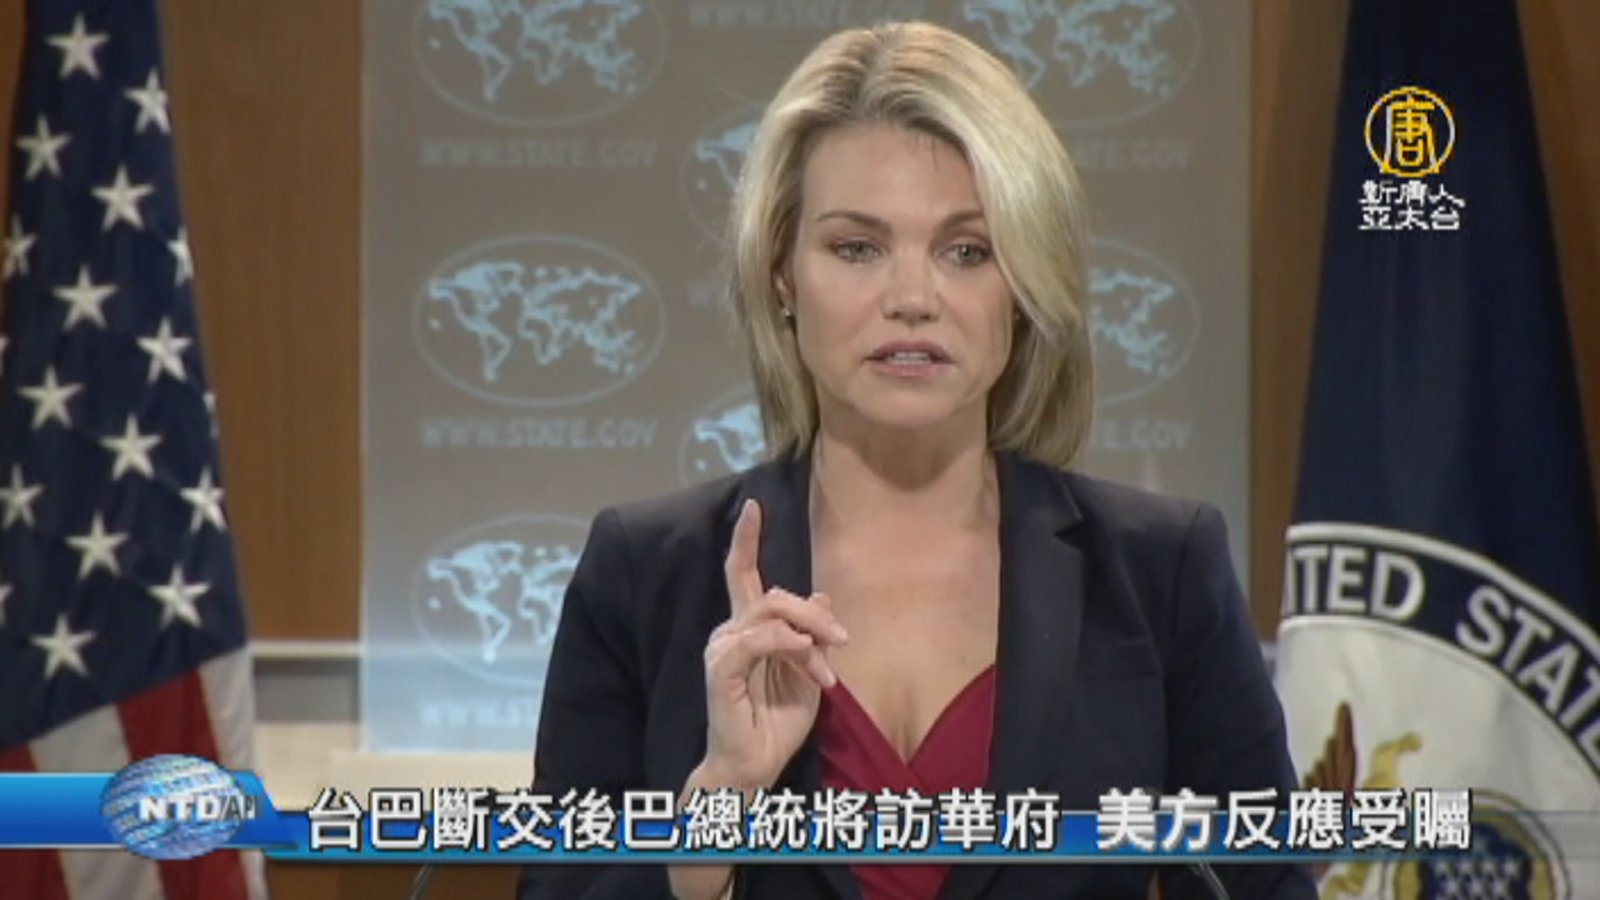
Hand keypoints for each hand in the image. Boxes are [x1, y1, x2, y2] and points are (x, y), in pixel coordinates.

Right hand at [699, 498, 846, 790]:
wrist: (756, 766)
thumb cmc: (777, 722)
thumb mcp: (808, 672)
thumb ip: (811, 634)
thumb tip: (822, 595)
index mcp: (748, 629)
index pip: (741, 574)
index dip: (746, 539)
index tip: (754, 505)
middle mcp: (730, 631)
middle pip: (772, 593)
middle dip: (813, 612)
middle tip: (842, 637)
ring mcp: (722, 649)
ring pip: (770, 613)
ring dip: (808, 635)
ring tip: (828, 667)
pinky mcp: (720, 669)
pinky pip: (757, 641)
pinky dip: (787, 644)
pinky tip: (806, 658)